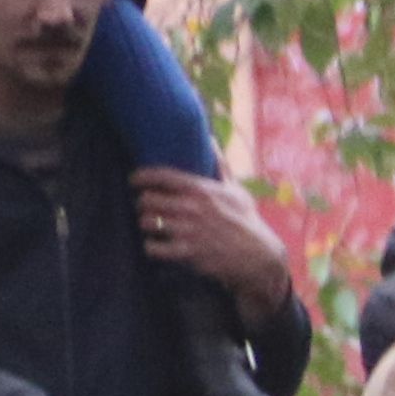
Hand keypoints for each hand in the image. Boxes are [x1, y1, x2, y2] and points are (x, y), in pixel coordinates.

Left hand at [132, 171, 297, 319]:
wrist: (259, 256)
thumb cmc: (246, 221)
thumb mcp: (237, 191)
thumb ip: (219, 166)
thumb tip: (211, 139)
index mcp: (202, 190)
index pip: (161, 176)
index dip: (141, 176)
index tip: (135, 180)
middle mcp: (193, 208)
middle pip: (146, 199)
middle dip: (143, 203)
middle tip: (147, 207)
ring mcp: (189, 231)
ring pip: (146, 222)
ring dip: (147, 224)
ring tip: (152, 225)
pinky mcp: (189, 253)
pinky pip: (153, 247)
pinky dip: (152, 246)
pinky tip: (158, 245)